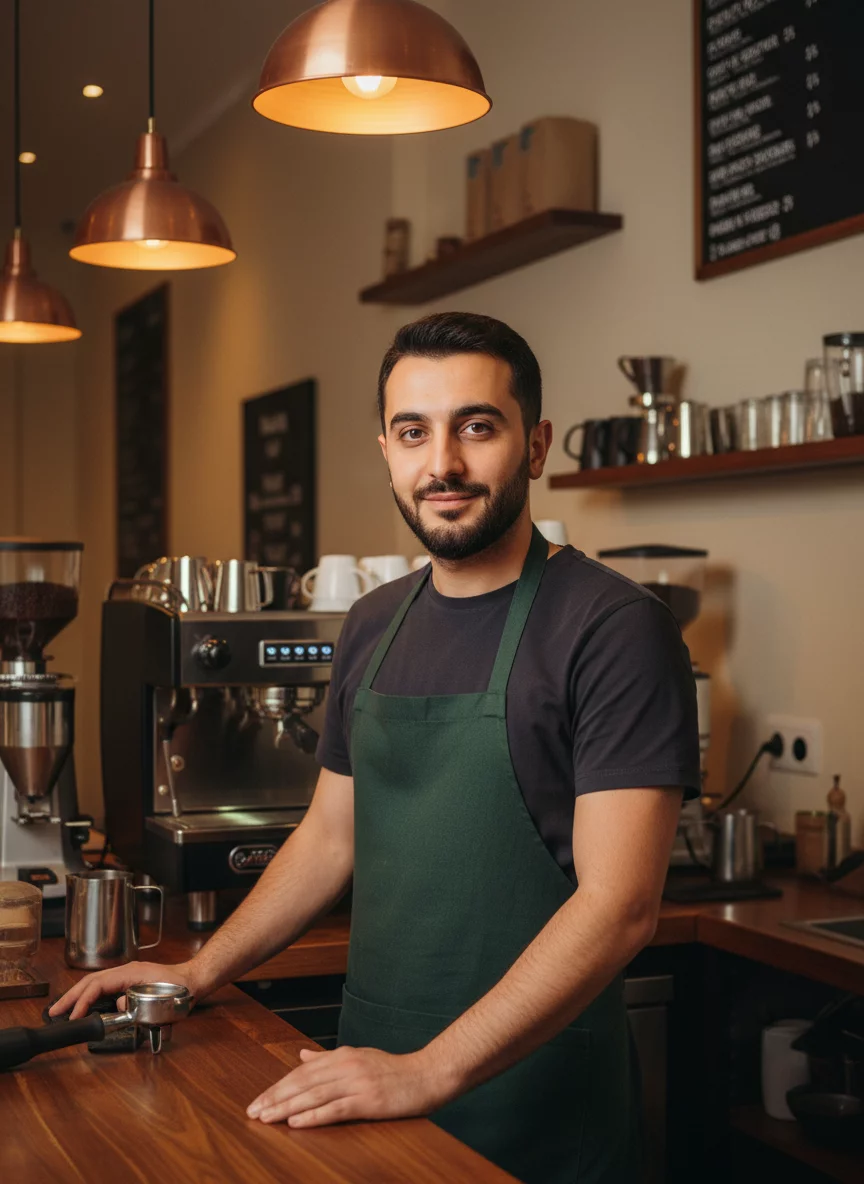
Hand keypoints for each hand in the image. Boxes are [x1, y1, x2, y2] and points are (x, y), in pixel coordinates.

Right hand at [49, 960, 203, 1019]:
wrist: (195, 980)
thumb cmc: (181, 989)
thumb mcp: (158, 998)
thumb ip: (136, 1003)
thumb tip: (117, 1006)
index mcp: (130, 972)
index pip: (98, 984)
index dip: (83, 1000)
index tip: (74, 1015)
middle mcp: (125, 971)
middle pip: (91, 981)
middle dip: (71, 996)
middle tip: (54, 1012)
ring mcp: (127, 976)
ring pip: (95, 983)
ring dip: (78, 996)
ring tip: (62, 1010)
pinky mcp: (129, 983)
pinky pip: (104, 988)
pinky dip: (90, 997)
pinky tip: (84, 1007)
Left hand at [246, 1045, 456, 1128]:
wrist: (427, 1075)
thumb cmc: (393, 1071)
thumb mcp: (359, 1058)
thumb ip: (327, 1058)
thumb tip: (301, 1056)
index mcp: (342, 1056)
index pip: (301, 1073)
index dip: (277, 1087)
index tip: (258, 1101)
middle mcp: (346, 1065)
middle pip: (302, 1083)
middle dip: (275, 1098)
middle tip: (253, 1112)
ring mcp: (357, 1082)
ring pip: (314, 1095)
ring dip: (286, 1107)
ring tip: (266, 1118)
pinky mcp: (368, 1100)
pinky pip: (335, 1108)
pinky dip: (313, 1115)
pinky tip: (295, 1122)